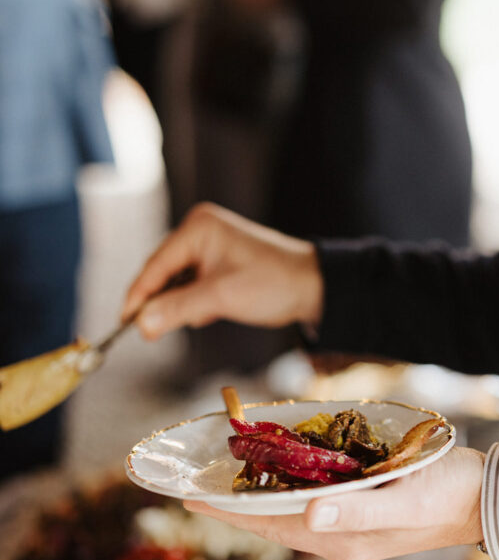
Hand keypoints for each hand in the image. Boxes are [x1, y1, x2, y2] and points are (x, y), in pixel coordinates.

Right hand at [122, 203, 322, 337]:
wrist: (314, 286)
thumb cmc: (273, 283)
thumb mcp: (221, 298)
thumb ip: (178, 309)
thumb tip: (140, 324)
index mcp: (198, 227)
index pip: (155, 265)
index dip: (138, 296)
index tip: (124, 325)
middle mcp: (200, 229)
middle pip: (162, 271)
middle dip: (163, 302)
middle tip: (154, 332)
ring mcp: (209, 243)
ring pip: (176, 281)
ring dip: (182, 304)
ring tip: (206, 314)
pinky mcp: (218, 259)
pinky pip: (191, 283)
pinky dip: (195, 301)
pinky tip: (211, 311)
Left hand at [184, 446, 485, 559]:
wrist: (484, 498)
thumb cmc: (446, 495)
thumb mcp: (403, 500)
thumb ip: (357, 509)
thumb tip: (308, 514)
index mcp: (340, 537)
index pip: (269, 523)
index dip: (227, 512)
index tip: (189, 497)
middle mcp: (338, 536)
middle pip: (271, 520)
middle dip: (233, 505)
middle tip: (197, 483)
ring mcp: (350, 527)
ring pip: (289, 512)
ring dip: (258, 497)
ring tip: (228, 478)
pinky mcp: (364, 512)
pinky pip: (312, 504)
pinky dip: (289, 490)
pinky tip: (283, 472)